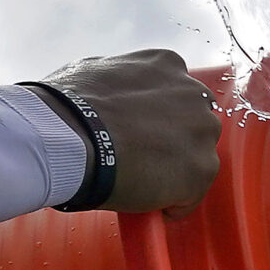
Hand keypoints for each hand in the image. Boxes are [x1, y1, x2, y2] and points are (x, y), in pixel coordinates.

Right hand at [32, 49, 221, 214]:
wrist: (67, 137)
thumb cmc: (67, 107)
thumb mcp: (93, 71)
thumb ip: (119, 80)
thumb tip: (111, 94)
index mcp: (167, 66)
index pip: (176, 94)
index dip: (160, 117)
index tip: (144, 132)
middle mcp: (193, 94)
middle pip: (194, 125)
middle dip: (175, 142)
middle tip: (144, 159)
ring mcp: (201, 132)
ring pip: (197, 159)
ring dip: (176, 173)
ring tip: (143, 184)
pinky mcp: (202, 169)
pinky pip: (192, 194)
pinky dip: (173, 203)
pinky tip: (148, 204)